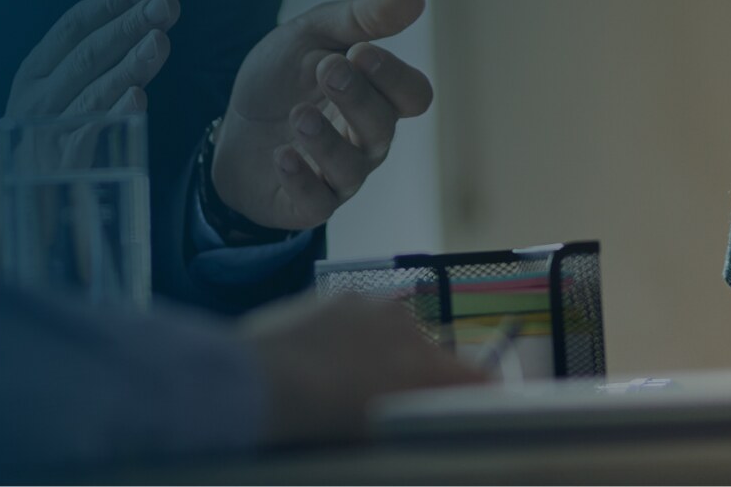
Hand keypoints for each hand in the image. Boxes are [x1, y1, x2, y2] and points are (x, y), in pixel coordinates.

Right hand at [0, 0, 179, 260]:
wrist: (1, 212)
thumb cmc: (46, 144)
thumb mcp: (62, 96)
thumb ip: (98, 65)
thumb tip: (148, 22)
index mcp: (38, 71)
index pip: (75, 24)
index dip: (111, 1)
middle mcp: (37, 95)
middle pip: (86, 51)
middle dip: (128, 23)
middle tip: (167, 3)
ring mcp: (45, 130)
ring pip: (89, 89)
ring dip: (127, 64)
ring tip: (159, 41)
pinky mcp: (57, 168)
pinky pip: (87, 138)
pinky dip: (112, 117)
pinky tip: (138, 101)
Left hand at [211, 0, 436, 231]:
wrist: (231, 127)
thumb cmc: (283, 79)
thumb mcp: (312, 35)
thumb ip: (361, 17)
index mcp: (378, 97)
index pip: (412, 95)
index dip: (394, 77)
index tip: (360, 51)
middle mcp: (367, 140)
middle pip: (383, 127)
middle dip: (358, 98)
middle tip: (327, 70)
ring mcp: (339, 175)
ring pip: (350, 167)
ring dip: (325, 140)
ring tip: (298, 115)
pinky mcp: (307, 203)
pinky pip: (316, 201)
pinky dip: (299, 178)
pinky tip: (281, 155)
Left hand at [239, 294, 483, 446]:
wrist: (256, 384)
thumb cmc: (320, 422)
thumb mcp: (374, 435)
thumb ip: (411, 421)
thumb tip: (424, 421)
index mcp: (423, 364)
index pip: (474, 377)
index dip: (473, 393)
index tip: (465, 405)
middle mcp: (406, 326)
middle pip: (430, 352)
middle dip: (416, 372)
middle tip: (385, 398)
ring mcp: (371, 305)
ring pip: (393, 330)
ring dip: (382, 349)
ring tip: (346, 375)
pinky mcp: (337, 295)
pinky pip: (359, 316)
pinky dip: (351, 333)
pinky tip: (322, 354)